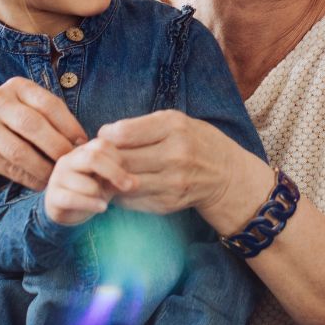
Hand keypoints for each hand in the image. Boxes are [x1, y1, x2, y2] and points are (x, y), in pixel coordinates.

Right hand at [0, 77, 87, 190]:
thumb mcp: (24, 113)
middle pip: (34, 125)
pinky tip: (40, 184)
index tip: (84, 143)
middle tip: (72, 163)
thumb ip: (48, 119)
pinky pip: (7, 166)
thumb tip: (84, 141)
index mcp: (17, 87)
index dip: (69, 125)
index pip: (49, 104)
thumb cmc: (5, 128)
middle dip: (57, 146)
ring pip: (19, 149)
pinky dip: (27, 178)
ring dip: (43, 167)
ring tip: (57, 178)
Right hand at [44, 138, 134, 224]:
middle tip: (128, 186)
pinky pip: (73, 199)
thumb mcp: (109, 181)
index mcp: (84, 150)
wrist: (67, 210)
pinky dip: (91, 204)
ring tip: (103, 199)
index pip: (102, 144)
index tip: (129, 173)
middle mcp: (68, 159)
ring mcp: (58, 177)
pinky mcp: (53, 196)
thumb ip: (121, 177)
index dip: (118, 158)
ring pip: (86, 184)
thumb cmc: (92, 190)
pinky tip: (101, 208)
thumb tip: (136, 183)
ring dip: (100, 194)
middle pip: (93, 158)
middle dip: (114, 173)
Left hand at [97, 110, 268, 232]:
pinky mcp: (169, 203)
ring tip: (107, 173)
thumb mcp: (176, 121)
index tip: (105, 137)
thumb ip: (143, 126)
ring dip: (110, 179)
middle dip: (104, 159)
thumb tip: (104, 135)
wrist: (226, 175)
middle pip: (121, 159)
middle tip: (98, 158)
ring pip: (123, 183)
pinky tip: (121, 187)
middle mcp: (174, 154)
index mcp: (173, 126)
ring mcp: (172, 181)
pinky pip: (132, 200)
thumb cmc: (196, 141)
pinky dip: (121, 194)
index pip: (123, 132)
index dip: (107, 135)